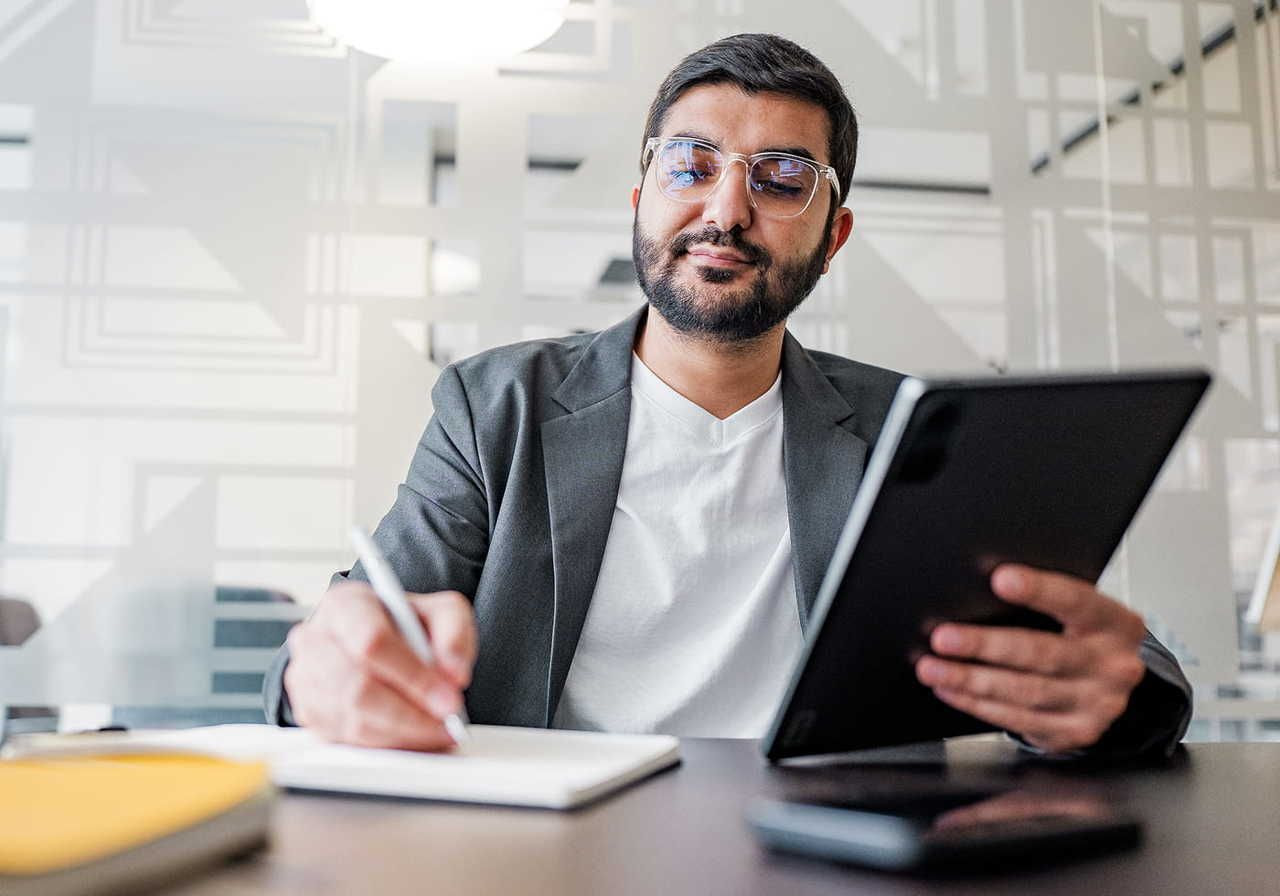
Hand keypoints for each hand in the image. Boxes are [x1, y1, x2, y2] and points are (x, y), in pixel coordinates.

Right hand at [283, 581, 476, 750]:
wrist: (373, 640)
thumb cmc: (403, 625)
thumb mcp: (439, 612)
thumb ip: (454, 632)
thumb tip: (454, 673)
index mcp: (344, 605)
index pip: (372, 643)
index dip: (413, 676)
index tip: (449, 699)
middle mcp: (315, 639)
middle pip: (359, 689)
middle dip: (411, 714)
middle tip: (448, 724)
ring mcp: (305, 679)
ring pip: (354, 720)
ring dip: (403, 734)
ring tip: (438, 732)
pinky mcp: (309, 713)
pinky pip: (348, 740)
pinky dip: (388, 744)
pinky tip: (413, 736)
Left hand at [914, 564, 1147, 753]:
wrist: (1109, 686)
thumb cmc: (1080, 637)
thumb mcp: (1079, 614)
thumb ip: (1045, 601)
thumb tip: (980, 586)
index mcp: (1116, 624)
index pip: (1077, 601)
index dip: (1039, 590)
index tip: (999, 579)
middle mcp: (1113, 666)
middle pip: (1042, 654)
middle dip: (986, 645)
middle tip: (943, 638)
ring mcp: (1097, 704)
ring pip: (1024, 692)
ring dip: (970, 680)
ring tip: (933, 667)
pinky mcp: (1074, 732)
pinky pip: (1017, 719)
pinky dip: (977, 704)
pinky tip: (951, 689)